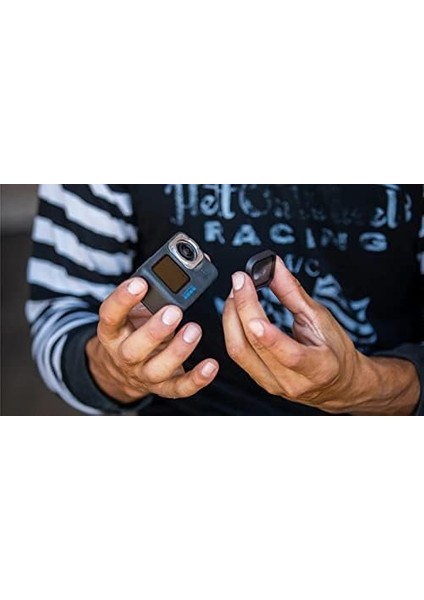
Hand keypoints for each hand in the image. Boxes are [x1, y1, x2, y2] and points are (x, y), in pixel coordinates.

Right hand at [86, 277, 218, 402]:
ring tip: (194, 330)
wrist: (123, 367)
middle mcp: (124, 354)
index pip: (110, 314)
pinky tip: (211, 365)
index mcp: (112, 330)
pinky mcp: (163, 387)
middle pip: (133, 349)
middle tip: (174, 310)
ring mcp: (143, 373)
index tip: (140, 282)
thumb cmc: (136, 326)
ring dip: (177, 351)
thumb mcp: (138, 305)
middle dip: (154, 330)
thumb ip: (158, 284)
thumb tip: (199, 256)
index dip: (122, 299)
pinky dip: (196, 380)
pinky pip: (178, 388)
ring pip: (156, 370)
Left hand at [223, 257, 419, 414]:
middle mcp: (292, 382)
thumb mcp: (321, 319)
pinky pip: (237, 354)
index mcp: (318, 368)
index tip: (254, 312)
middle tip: (240, 282)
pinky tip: (236, 311)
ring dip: (231, 317)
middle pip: (254, 347)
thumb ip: (294, 294)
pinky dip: (233, 328)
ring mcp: (273, 385)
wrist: (338, 383)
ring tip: (236, 293)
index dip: (269, 336)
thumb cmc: (334, 351)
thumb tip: (275, 268)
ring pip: (239, 351)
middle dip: (242, 308)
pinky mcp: (259, 381)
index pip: (289, 354)